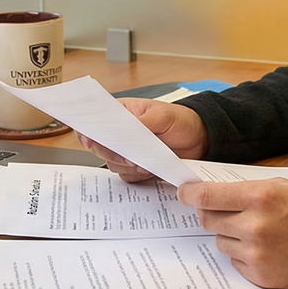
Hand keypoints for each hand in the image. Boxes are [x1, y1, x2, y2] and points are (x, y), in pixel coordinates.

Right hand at [77, 98, 207, 182]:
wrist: (200, 140)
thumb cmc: (181, 120)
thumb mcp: (163, 116)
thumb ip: (142, 122)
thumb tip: (123, 131)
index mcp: (121, 112)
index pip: (94, 119)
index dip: (87, 130)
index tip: (89, 139)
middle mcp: (120, 132)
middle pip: (99, 146)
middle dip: (113, 153)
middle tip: (129, 154)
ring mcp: (127, 151)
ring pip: (112, 163)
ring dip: (128, 165)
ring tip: (146, 161)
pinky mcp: (136, 166)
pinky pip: (127, 176)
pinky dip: (138, 175)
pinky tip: (150, 168)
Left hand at [177, 179, 287, 288]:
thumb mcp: (286, 187)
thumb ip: (249, 188)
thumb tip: (216, 191)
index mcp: (260, 196)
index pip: (207, 196)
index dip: (189, 194)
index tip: (184, 193)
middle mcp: (253, 225)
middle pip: (208, 219)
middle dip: (212, 214)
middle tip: (226, 213)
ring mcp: (255, 253)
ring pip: (220, 241)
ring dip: (230, 236)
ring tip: (256, 233)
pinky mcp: (258, 275)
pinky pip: (235, 262)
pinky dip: (243, 255)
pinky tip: (265, 250)